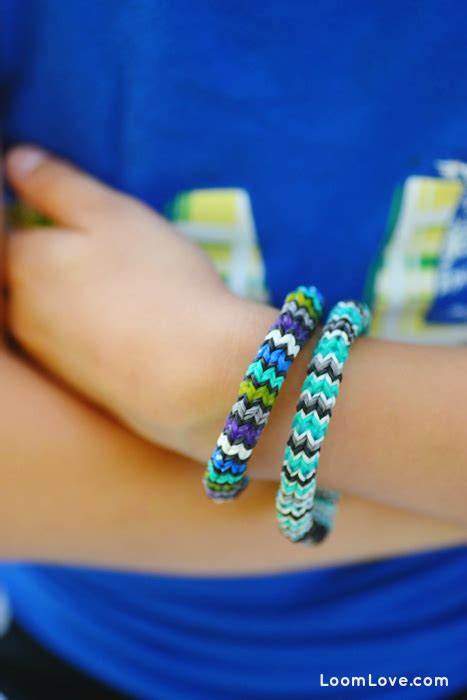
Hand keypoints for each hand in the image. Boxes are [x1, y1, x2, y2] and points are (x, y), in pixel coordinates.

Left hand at [5, 145, 269, 454]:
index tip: (65, 223)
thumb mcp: (112, 213)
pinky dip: (86, 336)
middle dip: (46, 266)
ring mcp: (46, 356)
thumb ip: (57, 184)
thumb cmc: (158, 281)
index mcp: (23, 261)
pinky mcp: (74, 387)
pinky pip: (69, 350)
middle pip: (19, 280)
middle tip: (97, 260)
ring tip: (116, 295)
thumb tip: (14, 159)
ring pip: (42, 317)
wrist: (195, 375)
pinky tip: (122, 332)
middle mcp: (20, 312)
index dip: (32, 223)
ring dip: (66, 303)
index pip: (5, 234)